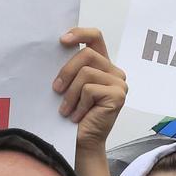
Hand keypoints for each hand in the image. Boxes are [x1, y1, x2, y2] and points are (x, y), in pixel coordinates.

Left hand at [55, 27, 126, 154]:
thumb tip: (56, 49)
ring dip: (70, 93)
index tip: (61, 40)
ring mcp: (119, 83)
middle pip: (86, 54)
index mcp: (102, 65)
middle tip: (56, 90)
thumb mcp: (69, 86)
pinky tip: (77, 116)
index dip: (79, 33)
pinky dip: (78, 104)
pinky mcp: (118, 95)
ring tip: (66, 110)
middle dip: (66, 71)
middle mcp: (114, 71)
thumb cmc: (73, 115)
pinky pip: (90, 90)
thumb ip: (70, 68)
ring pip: (86, 73)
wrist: (81, 142)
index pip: (95, 37)